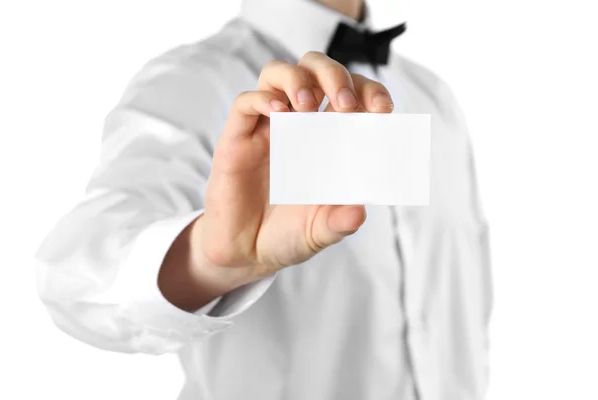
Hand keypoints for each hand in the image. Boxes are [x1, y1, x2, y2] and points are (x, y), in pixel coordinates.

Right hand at [159, 52, 394, 310]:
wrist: (245, 253)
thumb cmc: (287, 235)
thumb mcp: (320, 232)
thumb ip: (339, 222)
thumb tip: (359, 211)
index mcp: (328, 138)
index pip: (352, 95)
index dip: (369, 91)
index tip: (381, 109)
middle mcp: (299, 125)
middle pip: (316, 70)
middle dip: (335, 76)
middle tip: (343, 103)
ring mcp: (268, 128)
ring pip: (278, 73)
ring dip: (297, 79)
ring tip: (306, 105)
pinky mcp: (238, 138)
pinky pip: (246, 102)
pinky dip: (262, 99)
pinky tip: (278, 112)